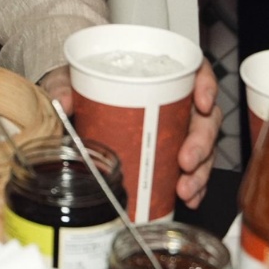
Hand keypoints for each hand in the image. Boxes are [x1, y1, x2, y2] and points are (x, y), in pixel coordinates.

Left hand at [42, 65, 217, 205]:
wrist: (73, 110)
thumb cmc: (80, 86)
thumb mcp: (68, 79)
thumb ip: (63, 85)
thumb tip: (62, 100)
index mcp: (158, 75)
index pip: (195, 71)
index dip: (207, 84)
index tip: (202, 103)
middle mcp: (174, 102)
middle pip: (204, 116)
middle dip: (201, 142)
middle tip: (186, 161)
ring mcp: (176, 129)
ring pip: (203, 147)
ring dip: (200, 171)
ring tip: (185, 189)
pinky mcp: (170, 154)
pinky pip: (192, 170)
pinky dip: (194, 186)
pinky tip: (189, 198)